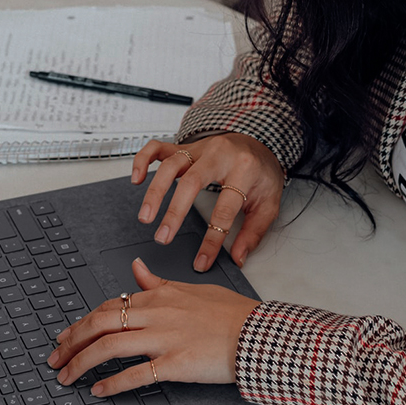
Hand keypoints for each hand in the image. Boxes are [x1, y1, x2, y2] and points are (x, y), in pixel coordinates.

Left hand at [47, 258, 260, 395]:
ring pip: (109, 346)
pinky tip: (98, 390)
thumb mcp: (190, 289)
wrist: (256, 333)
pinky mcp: (175, 363)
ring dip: (81, 362)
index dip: (83, 322)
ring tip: (66, 375)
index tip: (68, 335)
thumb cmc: (228, 313)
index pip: (109, 306)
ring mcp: (164, 339)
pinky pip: (135, 374)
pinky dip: (112, 383)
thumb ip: (158, 282)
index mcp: (158, 296)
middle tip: (55, 356)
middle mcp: (155, 314)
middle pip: (100, 323)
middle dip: (71, 341)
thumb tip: (136, 268)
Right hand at [132, 133, 282, 270]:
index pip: (224, 209)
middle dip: (174, 212)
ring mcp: (199, 149)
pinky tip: (137, 179)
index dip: (212, 239)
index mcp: (244, 169)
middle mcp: (219, 155)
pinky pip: (158, 147)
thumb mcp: (268, 203)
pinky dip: (143, 160)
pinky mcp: (185, 147)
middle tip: (162, 237)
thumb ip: (253, 232)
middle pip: (192, 182)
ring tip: (145, 216)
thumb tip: (238, 257)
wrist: (260, 144)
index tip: (201, 261)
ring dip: (155, 191)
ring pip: (171, 165)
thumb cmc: (261, 174)